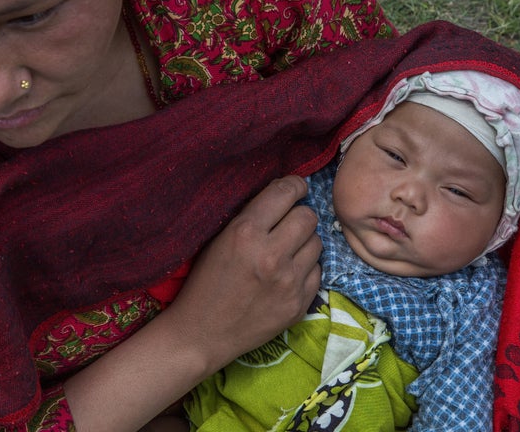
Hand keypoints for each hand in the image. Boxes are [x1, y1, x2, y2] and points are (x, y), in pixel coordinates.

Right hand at [166, 175, 321, 369]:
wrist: (202, 333)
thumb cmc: (205, 282)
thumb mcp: (218, 240)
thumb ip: (250, 217)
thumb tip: (283, 195)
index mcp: (245, 233)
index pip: (286, 193)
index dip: (294, 186)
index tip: (295, 188)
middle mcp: (271, 255)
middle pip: (308, 216)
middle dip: (299, 215)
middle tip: (287, 224)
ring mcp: (289, 282)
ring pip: (317, 243)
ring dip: (304, 242)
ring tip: (285, 251)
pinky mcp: (299, 304)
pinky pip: (317, 271)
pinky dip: (305, 269)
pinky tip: (286, 275)